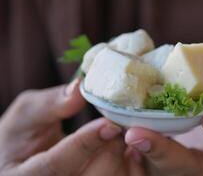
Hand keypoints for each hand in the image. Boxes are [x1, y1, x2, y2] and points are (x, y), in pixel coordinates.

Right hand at [0, 79, 142, 175]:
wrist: (24, 159)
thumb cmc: (21, 137)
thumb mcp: (26, 115)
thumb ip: (51, 103)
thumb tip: (79, 88)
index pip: (57, 166)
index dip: (85, 144)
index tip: (108, 124)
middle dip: (109, 149)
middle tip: (121, 126)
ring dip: (120, 157)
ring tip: (123, 135)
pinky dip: (128, 167)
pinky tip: (127, 150)